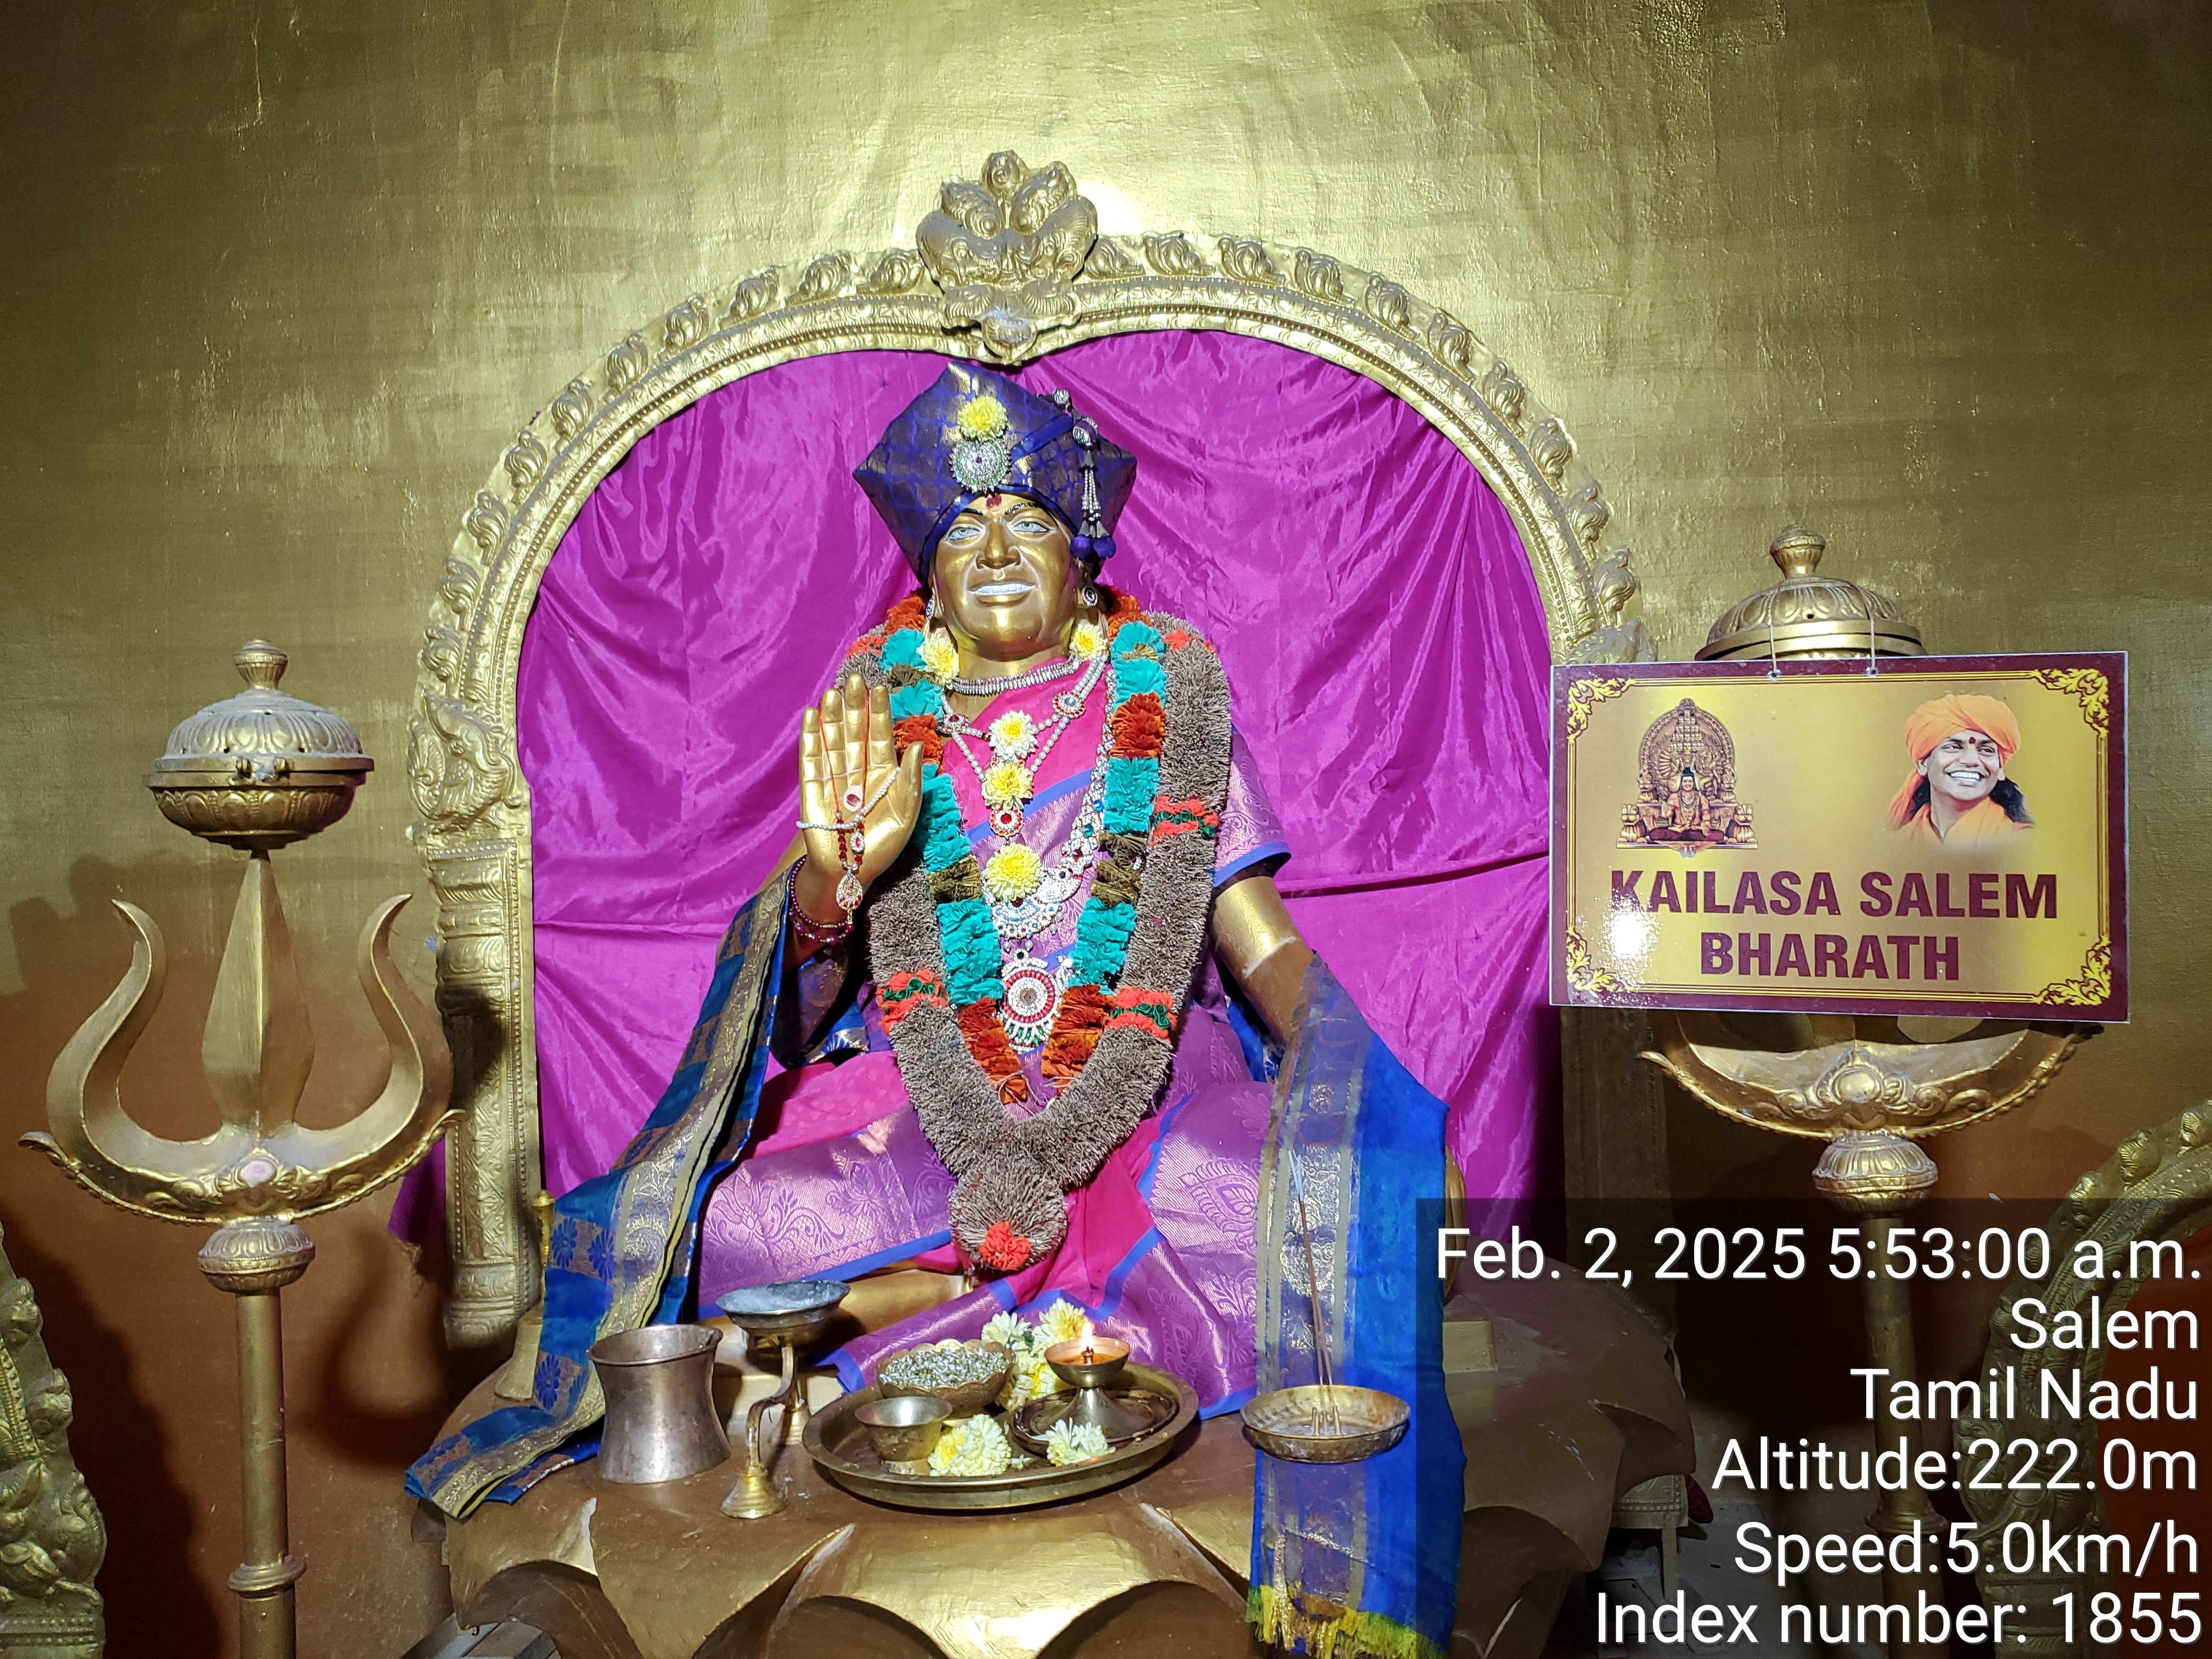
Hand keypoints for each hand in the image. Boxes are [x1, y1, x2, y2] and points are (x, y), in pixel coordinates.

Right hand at [796, 673, 923, 922]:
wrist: (849, 874)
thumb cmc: (881, 847)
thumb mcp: (905, 817)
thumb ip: (910, 782)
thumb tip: (914, 747)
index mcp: (884, 776)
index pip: (880, 738)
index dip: (880, 713)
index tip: (880, 688)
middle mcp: (858, 772)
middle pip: (855, 733)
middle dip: (855, 707)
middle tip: (854, 679)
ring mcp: (834, 779)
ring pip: (833, 742)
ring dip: (833, 717)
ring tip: (833, 692)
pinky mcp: (812, 790)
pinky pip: (811, 761)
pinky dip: (810, 739)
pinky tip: (811, 716)